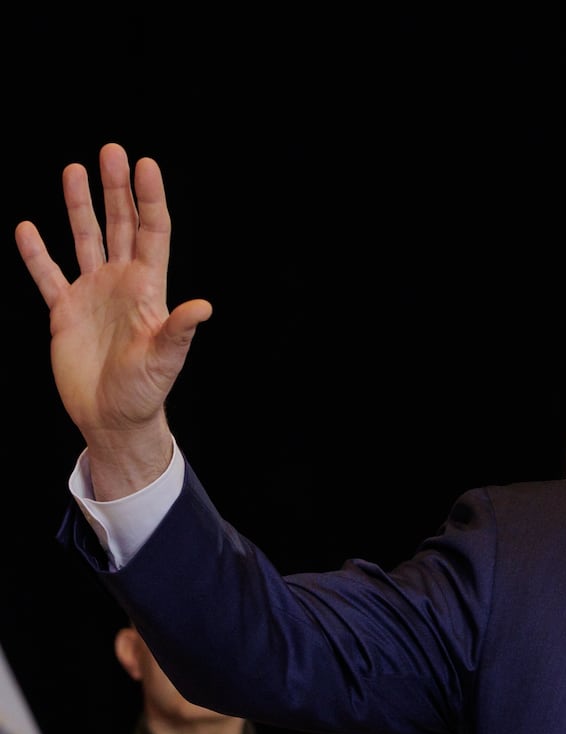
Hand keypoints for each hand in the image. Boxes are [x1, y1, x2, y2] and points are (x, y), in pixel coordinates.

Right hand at [15, 143, 210, 498]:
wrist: (113, 417)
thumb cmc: (145, 391)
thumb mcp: (165, 359)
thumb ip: (178, 330)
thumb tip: (203, 307)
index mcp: (148, 288)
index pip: (153, 231)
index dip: (149, 198)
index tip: (145, 164)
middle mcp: (121, 283)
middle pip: (120, 225)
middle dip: (116, 189)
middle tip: (112, 150)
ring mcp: (92, 294)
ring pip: (85, 239)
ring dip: (79, 206)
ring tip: (74, 169)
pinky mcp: (64, 312)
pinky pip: (47, 275)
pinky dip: (37, 253)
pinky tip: (28, 228)